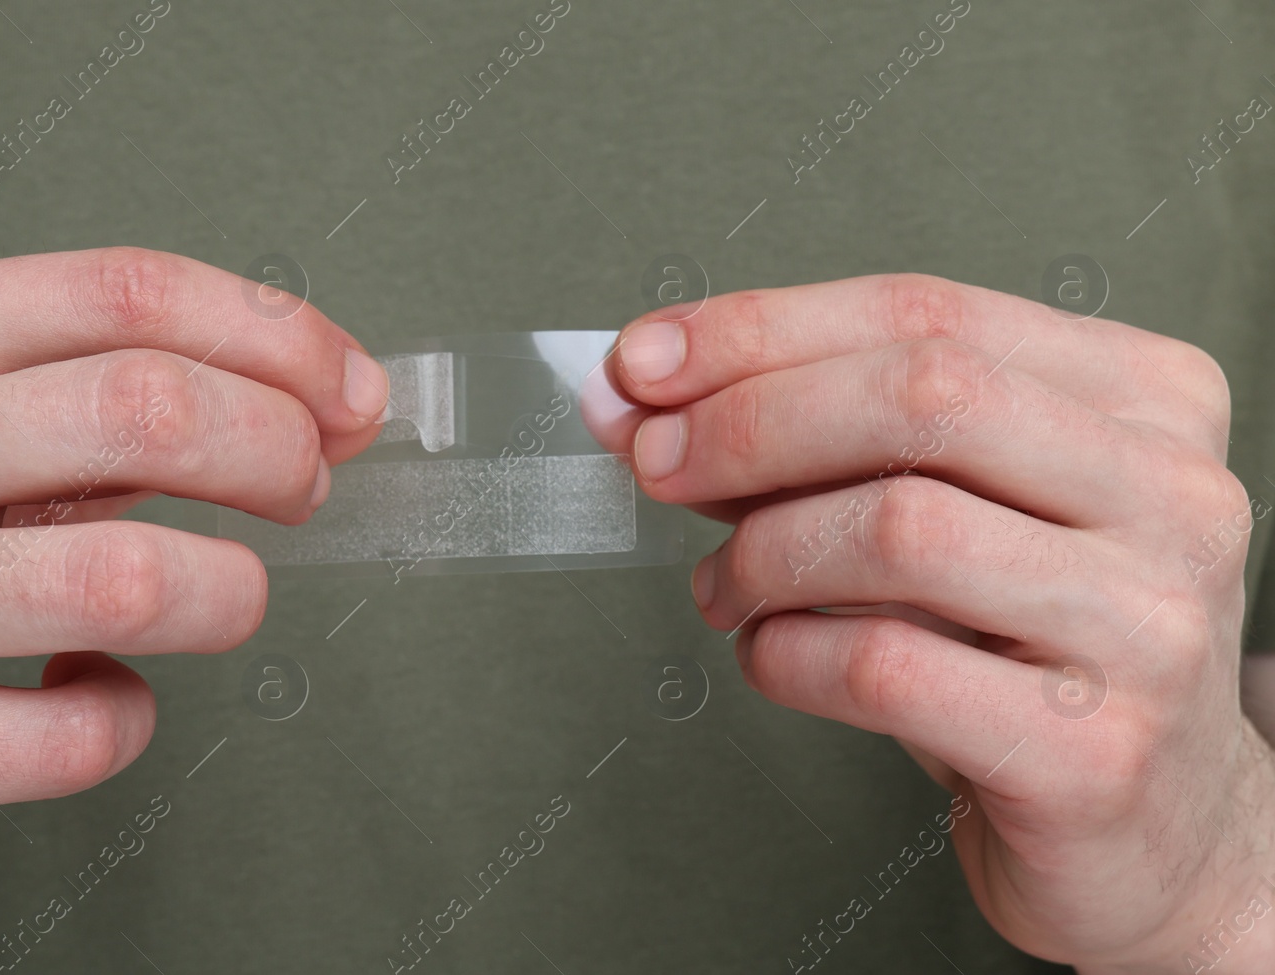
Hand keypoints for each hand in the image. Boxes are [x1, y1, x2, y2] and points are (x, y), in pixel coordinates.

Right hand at [0, 247, 388, 966]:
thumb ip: (86, 386)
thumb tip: (303, 399)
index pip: (126, 290)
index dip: (277, 336)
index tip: (345, 390)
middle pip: (149, 409)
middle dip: (279, 451)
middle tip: (303, 487)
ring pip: (136, 579)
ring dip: (227, 595)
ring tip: (215, 598)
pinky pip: (81, 730)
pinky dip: (127, 715)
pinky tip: (90, 691)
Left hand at [593, 273, 1274, 971]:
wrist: (1155, 835)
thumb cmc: (1029, 652)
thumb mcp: (946, 512)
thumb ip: (813, 444)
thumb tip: (645, 398)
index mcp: (1144, 399)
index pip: (926, 311)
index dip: (761, 329)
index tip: (644, 362)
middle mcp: (1171, 494)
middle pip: (921, 397)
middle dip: (749, 422)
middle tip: (655, 462)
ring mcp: (1146, 624)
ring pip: (899, 528)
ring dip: (760, 552)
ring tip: (724, 587)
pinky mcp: (1093, 752)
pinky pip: (885, 665)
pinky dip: (784, 654)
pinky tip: (771, 655)